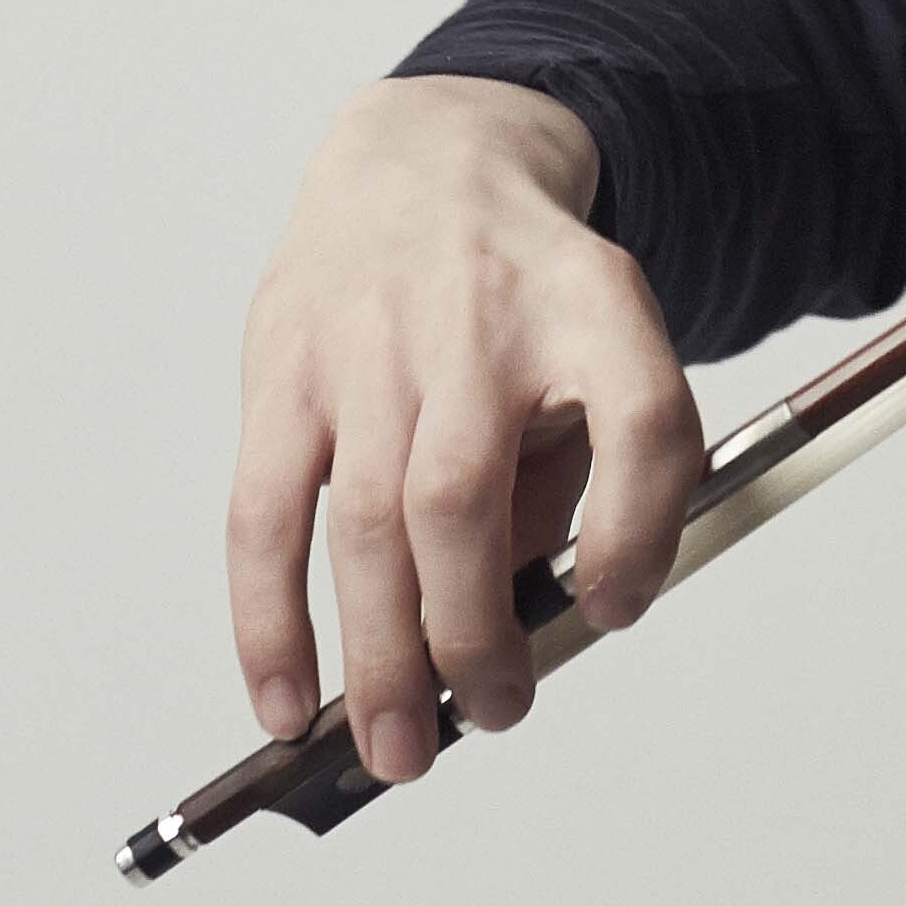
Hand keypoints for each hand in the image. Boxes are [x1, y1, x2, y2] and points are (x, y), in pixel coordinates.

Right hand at [226, 74, 709, 779]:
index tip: (612, 611)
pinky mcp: (285, 367)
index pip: (640, 414)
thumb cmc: (520, 298)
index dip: (638, 529)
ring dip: (380, 657)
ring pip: (371, 520)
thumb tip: (516, 632)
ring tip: (398, 749)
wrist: (427, 157)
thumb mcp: (593, 348)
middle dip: (473, 636)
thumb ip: (574, 478)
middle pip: (468, 495)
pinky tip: (288, 702)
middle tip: (488, 716)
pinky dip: (271, 623)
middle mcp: (480, 315)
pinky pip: (266, 514)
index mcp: (592, 303)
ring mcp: (372, 339)